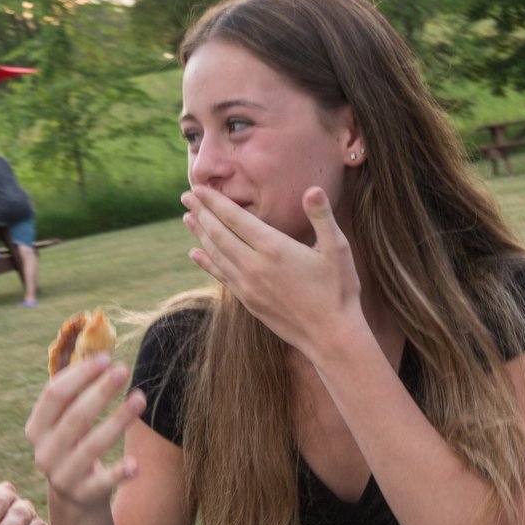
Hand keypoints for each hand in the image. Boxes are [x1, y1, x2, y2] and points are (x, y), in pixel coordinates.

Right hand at [26, 353, 142, 512]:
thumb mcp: (65, 420)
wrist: (74, 495)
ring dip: (118, 420)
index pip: (54, 395)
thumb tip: (98, 348)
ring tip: (141, 398)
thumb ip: (74, 390)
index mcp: (36, 428)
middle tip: (124, 369)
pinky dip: (118, 473)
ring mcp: (62, 475)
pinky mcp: (84, 494)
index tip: (106, 358)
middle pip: (75, 417)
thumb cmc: (74, 443)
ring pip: (92, 446)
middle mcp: (44, 452)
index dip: (79, 375)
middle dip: (100, 391)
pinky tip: (135, 463)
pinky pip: (103, 482)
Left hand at [182, 185, 360, 358]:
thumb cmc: (338, 290)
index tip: (199, 188)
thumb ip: (322, 217)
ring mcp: (248, 286)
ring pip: (216, 254)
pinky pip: (221, 276)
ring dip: (200, 234)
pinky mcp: (248, 301)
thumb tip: (312, 189)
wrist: (330, 336)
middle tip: (186, 195)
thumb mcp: (338, 249)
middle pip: (219, 234)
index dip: (215, 202)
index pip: (235, 218)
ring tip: (187, 217)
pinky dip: (206, 262)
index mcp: (274, 248)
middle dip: (202, 212)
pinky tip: (195, 254)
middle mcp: (254, 266)